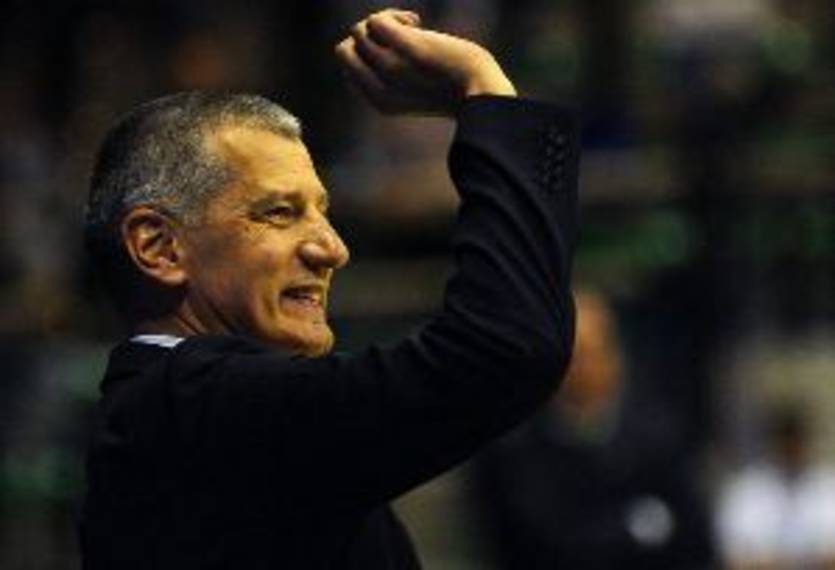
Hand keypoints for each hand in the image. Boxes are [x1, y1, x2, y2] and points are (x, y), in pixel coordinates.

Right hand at [335, 9, 515, 115]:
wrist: (481, 93)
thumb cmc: (451, 88)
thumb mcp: (412, 88)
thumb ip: (389, 73)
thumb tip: (371, 36)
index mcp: (378, 102)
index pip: (347, 68)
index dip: (363, 54)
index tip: (391, 53)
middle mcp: (378, 88)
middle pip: (344, 49)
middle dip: (365, 37)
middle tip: (397, 37)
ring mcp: (390, 67)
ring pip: (358, 30)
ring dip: (382, 22)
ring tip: (411, 27)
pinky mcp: (405, 47)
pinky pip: (375, 20)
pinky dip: (393, 14)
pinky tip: (417, 21)